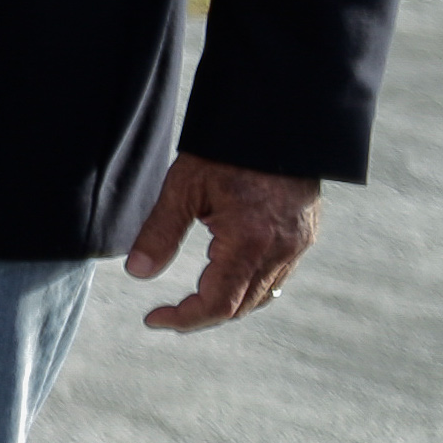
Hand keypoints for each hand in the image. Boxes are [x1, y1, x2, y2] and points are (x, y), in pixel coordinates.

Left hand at [122, 154, 319, 330]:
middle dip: (202, 316)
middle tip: (168, 313)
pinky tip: (226, 278)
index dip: (184, 319)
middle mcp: (281, 249)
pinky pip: (277, 277)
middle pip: (241, 307)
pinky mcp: (305, 236)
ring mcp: (298, 244)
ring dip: (228, 305)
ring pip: (262, 296)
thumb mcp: (183, 187)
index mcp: (250, 240)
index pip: (219, 304)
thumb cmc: (225, 151)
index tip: (154, 318)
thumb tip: (137, 273)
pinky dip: (249, 287)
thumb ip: (160, 233)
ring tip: (192, 301)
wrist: (275, 124)